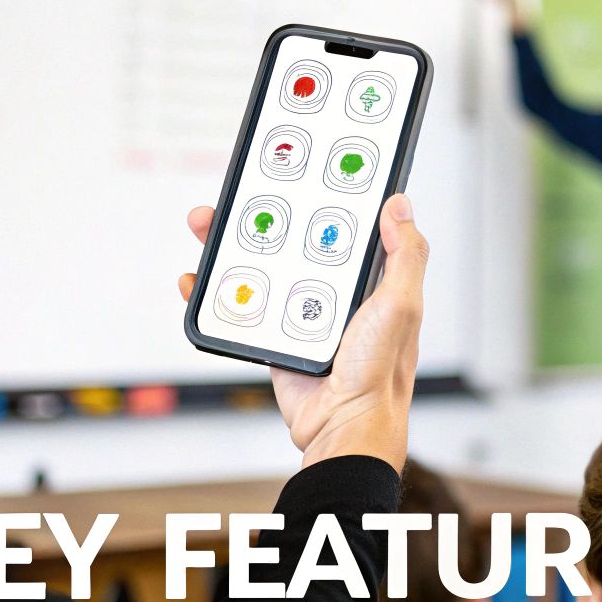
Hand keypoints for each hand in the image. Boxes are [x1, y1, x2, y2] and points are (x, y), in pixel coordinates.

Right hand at [178, 194, 427, 471]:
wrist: (342, 427)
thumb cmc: (380, 373)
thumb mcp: (402, 305)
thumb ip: (405, 255)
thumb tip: (400, 205)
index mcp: (368, 280)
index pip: (341, 228)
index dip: (319, 199)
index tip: (295, 174)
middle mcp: (334, 294)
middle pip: (290, 242)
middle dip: (260, 218)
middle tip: (235, 198)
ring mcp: (301, 316)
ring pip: (260, 270)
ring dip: (229, 249)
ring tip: (206, 227)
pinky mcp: (275, 339)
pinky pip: (242, 310)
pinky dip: (215, 296)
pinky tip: (197, 281)